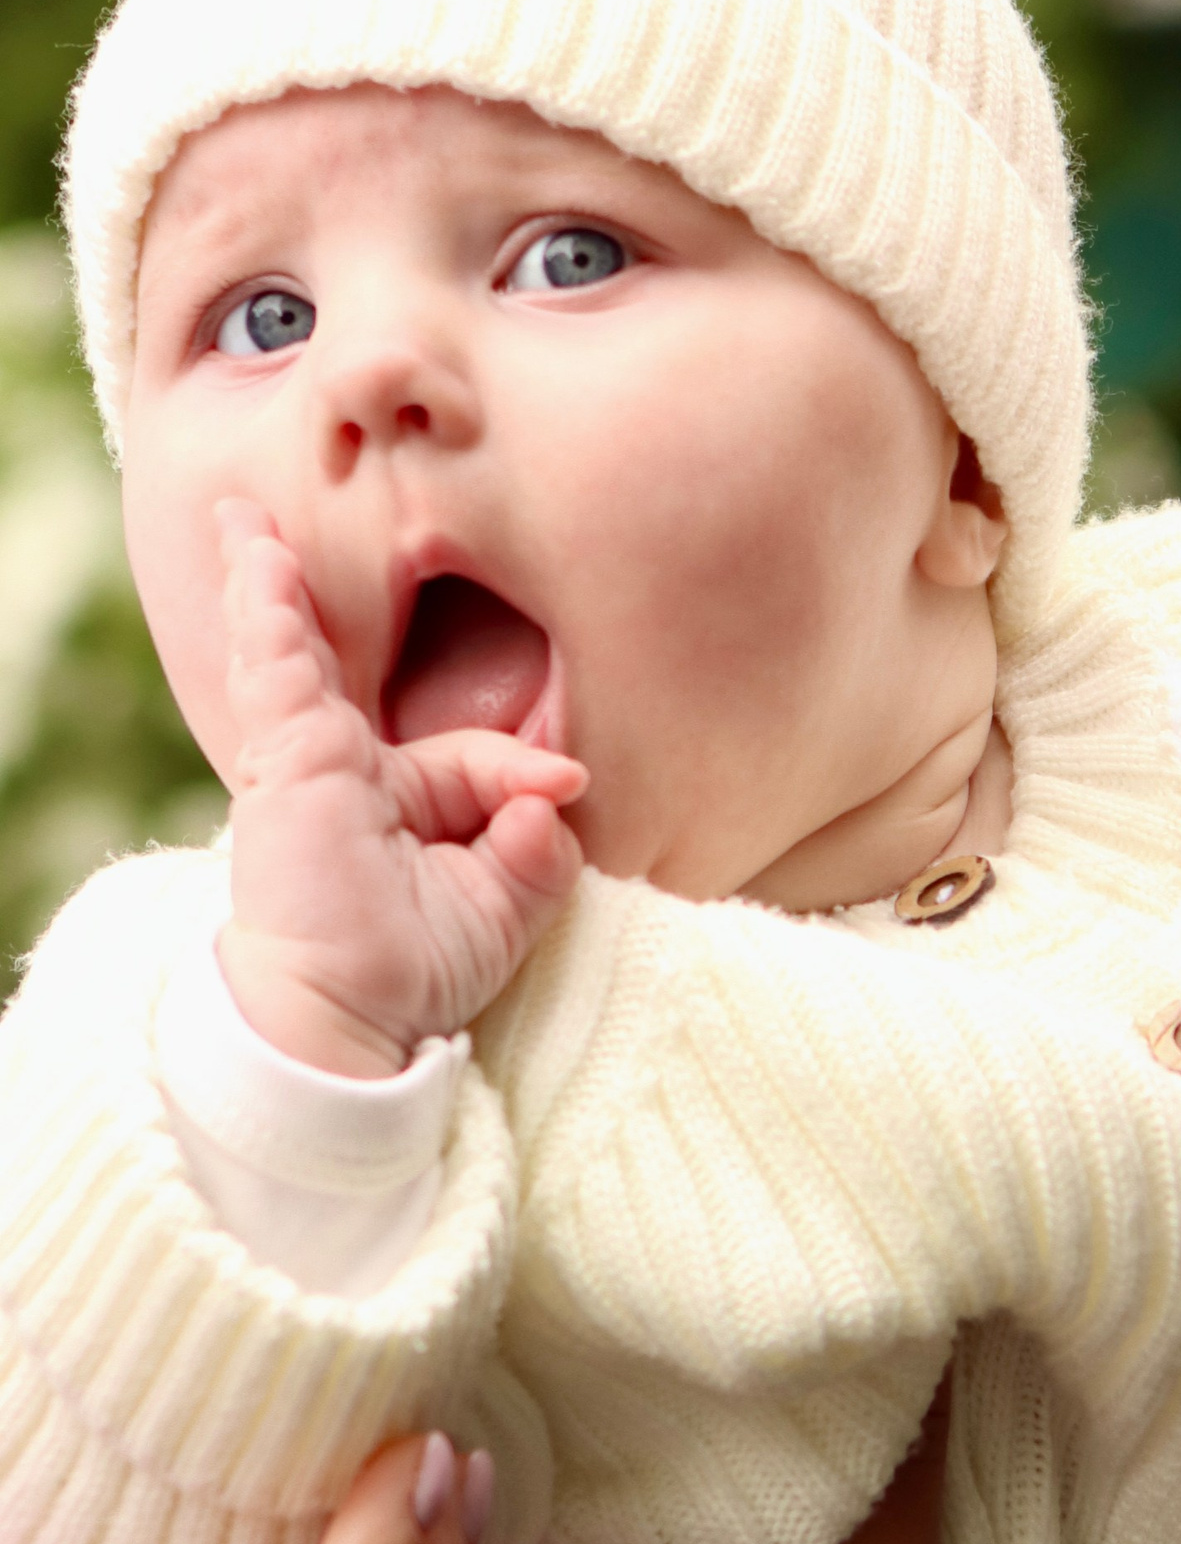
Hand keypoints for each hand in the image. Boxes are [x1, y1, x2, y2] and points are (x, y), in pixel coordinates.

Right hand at [215, 503, 587, 1077]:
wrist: (348, 1020)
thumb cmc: (416, 973)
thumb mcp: (501, 903)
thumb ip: (535, 844)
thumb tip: (561, 787)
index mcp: (398, 804)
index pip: (468, 755)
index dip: (522, 768)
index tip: (566, 785)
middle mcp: (347, 774)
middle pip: (334, 670)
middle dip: (310, 606)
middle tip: (277, 537)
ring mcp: (308, 762)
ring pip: (292, 657)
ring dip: (271, 584)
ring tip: (250, 523)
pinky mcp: (286, 760)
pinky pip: (279, 670)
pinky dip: (272, 612)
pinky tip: (262, 558)